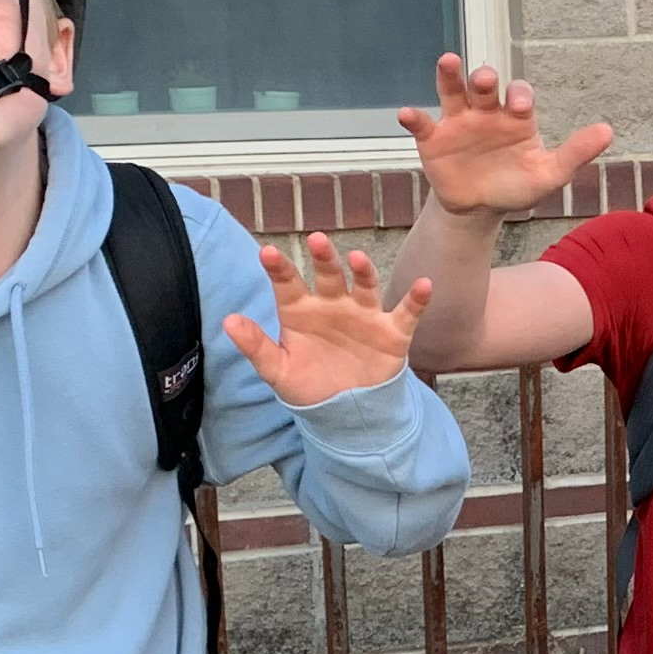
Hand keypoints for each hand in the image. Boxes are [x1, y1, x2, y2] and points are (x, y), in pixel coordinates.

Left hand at [232, 233, 429, 408]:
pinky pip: (407, 312)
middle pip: (329, 276)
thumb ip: (256, 346)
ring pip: (365, 286)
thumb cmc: (309, 387)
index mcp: (301, 311)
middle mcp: (334, 306)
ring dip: (364, 272)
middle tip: (317, 240)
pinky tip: (424, 286)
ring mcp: (364, 316)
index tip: (267, 254)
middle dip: (324, 258)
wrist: (347, 414)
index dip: (279, 268)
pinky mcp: (392, 332)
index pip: (288, 284)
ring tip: (358, 260)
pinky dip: (417, 299)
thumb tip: (228, 321)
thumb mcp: (278, 371)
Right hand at [398, 56, 613, 219]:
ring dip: (449, 75)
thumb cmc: (517, 187)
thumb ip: (575, 153)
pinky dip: (413, 117)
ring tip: (448, 61)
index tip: (519, 107)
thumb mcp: (549, 174)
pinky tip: (406, 114)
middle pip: (483, 85)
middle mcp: (486, 111)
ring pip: (451, 90)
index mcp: (515, 116)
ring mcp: (458, 122)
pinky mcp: (433, 139)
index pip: (518, 94)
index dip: (519, 96)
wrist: (481, 211)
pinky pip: (421, 124)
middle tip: (484, 80)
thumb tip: (608, 131)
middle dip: (484, 78)